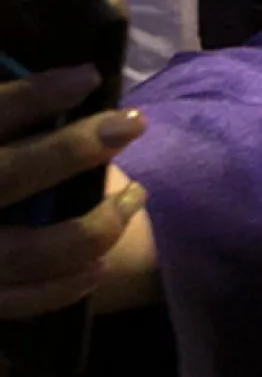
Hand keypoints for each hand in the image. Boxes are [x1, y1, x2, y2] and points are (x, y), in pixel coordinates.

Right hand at [0, 64, 146, 318]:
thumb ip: (13, 126)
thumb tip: (73, 86)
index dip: (35, 95)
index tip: (88, 76)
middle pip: (10, 175)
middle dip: (72, 150)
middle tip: (132, 124)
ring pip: (29, 250)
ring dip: (93, 227)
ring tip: (135, 199)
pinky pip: (23, 300)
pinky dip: (65, 286)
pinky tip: (98, 266)